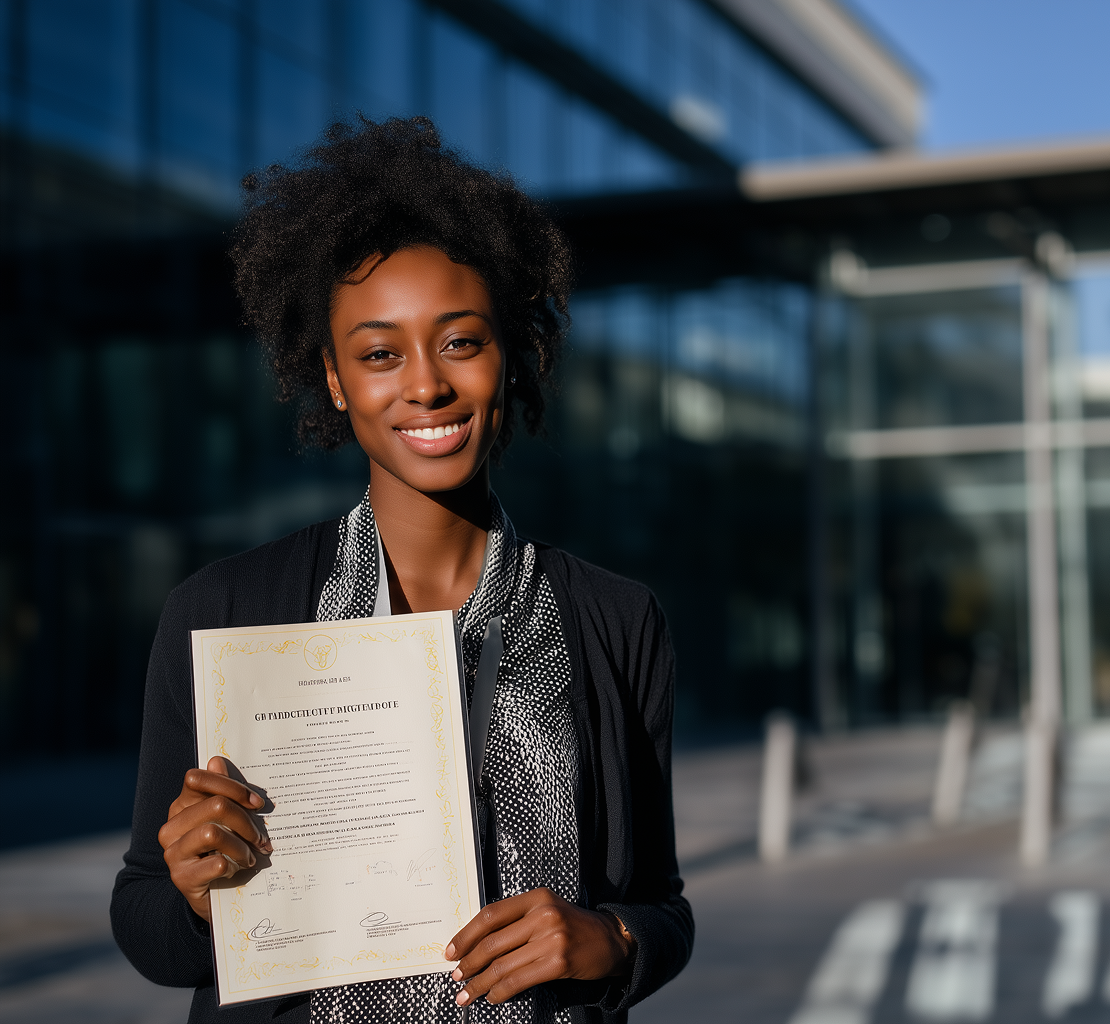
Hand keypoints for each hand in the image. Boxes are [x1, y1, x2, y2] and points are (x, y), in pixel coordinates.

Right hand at [158, 756, 271, 922]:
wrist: (213, 893)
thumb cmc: (224, 849)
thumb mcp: (228, 819)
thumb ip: (223, 791)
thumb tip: (216, 761)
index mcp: (181, 806)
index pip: (197, 779)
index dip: (231, 786)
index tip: (257, 803)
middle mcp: (171, 827)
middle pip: (215, 805)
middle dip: (246, 821)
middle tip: (261, 837)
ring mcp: (173, 853)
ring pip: (213, 833)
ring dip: (241, 846)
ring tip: (251, 857)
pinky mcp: (181, 878)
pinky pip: (215, 864)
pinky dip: (233, 866)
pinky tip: (236, 870)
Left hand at [445, 887, 635, 1006]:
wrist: (611, 940)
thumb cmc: (573, 926)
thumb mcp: (546, 910)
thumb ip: (517, 920)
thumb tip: (478, 943)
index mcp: (536, 897)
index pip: (490, 915)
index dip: (466, 934)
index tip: (451, 950)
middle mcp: (542, 914)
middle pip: (493, 942)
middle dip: (469, 962)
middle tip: (456, 975)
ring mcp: (551, 938)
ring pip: (502, 965)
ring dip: (479, 983)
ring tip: (466, 994)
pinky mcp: (558, 962)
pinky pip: (518, 980)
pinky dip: (500, 992)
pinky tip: (492, 997)